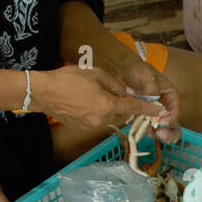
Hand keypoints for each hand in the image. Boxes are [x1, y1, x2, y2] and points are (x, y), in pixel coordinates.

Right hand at [38, 65, 164, 131]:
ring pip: (109, 118)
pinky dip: (98, 113)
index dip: (147, 108)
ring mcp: (90, 125)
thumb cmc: (68, 79)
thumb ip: (114, 84)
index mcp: (107, 105)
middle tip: (122, 95)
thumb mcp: (95, 74)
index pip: (133, 108)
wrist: (43, 92)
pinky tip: (88, 102)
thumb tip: (125, 91)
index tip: (159, 110)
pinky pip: (96, 121)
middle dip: (124, 106)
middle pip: (121, 114)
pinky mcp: (80, 127)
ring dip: (110, 110)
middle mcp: (101, 119)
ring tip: (100, 96)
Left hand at [120, 58, 180, 143]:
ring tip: (147, 132)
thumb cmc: (137, 69)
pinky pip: (146, 130)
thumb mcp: (145, 74)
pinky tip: (138, 130)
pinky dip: (143, 132)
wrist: (121, 72)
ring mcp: (154, 114)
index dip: (171, 118)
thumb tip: (153, 100)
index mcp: (171, 96)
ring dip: (155, 134)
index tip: (162, 122)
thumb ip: (151, 87)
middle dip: (169, 133)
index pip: (175, 110)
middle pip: (173, 125)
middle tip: (160, 134)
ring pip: (161, 130)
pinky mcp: (143, 119)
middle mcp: (165, 107)